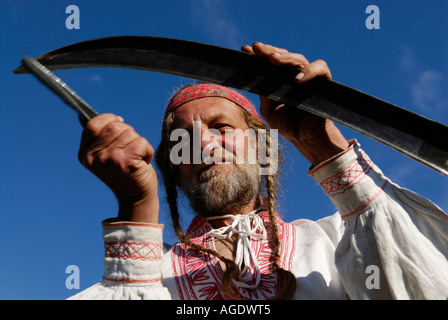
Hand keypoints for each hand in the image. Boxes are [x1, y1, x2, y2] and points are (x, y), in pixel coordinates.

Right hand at [78, 113, 158, 222]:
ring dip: (139, 143)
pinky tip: (143, 162)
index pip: (92, 124)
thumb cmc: (125, 172)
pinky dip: (147, 150)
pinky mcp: (125, 162)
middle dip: (129, 133)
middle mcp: (93, 158)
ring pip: (130, 133)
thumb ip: (101, 138)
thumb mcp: (106, 156)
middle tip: (130, 150)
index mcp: (85, 154)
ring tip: (136, 158)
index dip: (109, 119)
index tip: (119, 123)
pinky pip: (141, 142)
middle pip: (115, 126)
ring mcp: (108, 160)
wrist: (136, 197)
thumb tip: (97, 117)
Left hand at [241, 42, 348, 165]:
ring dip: (285, 57)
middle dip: (269, 51)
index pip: (269, 63)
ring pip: (299, 59)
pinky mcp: (324, 81)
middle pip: (283, 56)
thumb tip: (256, 73)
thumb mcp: (268, 108)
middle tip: (257, 48)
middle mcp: (294, 75)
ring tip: (272, 59)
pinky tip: (297, 79)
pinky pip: (320, 68)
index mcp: (279, 80)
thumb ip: (264, 92)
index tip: (245, 49)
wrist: (306, 139)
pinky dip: (310, 71)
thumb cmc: (288, 124)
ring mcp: (309, 77)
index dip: (258, 56)